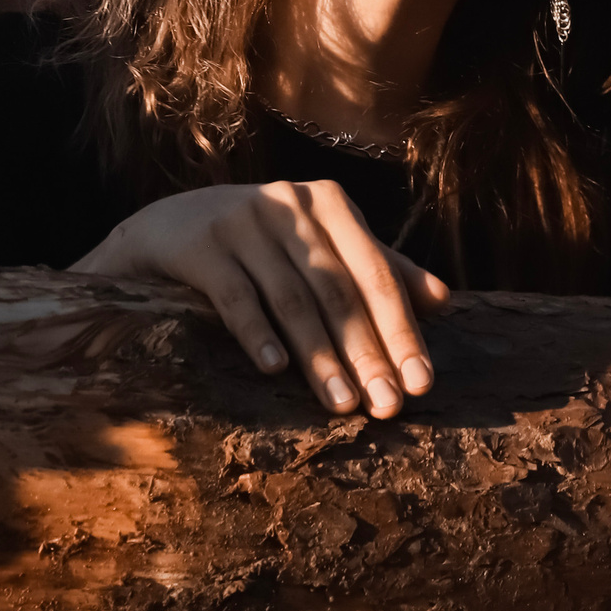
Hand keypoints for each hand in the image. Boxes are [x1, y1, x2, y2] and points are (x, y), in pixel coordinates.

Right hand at [74, 181, 450, 417]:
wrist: (166, 229)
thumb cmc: (260, 246)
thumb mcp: (320, 248)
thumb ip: (379, 269)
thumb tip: (445, 301)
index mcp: (330, 204)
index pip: (376, 274)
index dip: (402, 330)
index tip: (422, 384)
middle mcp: (289, 203)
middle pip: (338, 289)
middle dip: (367, 352)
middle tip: (387, 407)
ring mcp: (242, 219)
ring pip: (292, 297)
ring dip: (319, 355)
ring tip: (342, 404)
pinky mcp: (200, 243)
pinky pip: (235, 294)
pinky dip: (257, 333)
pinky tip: (274, 369)